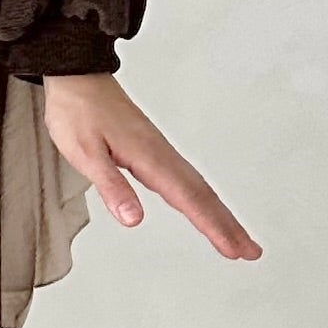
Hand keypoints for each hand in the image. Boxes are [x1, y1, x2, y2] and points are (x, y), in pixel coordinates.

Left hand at [41, 73, 261, 258]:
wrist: (76, 76)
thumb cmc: (77, 111)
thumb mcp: (85, 153)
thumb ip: (112, 187)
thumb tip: (134, 219)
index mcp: (149, 157)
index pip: (188, 198)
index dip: (212, 226)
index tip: (233, 249)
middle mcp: (161, 154)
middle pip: (203, 195)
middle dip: (228, 226)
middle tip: (250, 251)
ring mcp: (159, 151)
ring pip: (198, 187)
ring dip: (220, 214)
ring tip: (237, 238)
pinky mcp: (153, 150)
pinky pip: (185, 178)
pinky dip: (201, 198)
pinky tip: (203, 207)